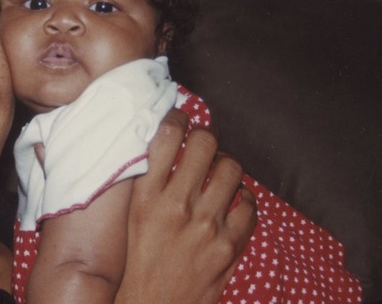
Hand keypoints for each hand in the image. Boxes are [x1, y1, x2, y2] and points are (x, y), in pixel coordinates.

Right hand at [116, 109, 255, 303]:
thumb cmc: (137, 263)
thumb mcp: (132, 218)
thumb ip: (146, 182)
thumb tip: (161, 145)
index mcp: (146, 197)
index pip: (167, 136)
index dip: (177, 118)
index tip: (180, 119)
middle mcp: (177, 206)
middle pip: (205, 143)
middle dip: (206, 136)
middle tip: (203, 142)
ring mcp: (207, 226)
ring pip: (232, 169)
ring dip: (226, 165)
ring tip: (219, 172)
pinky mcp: (229, 247)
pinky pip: (250, 206)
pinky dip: (244, 199)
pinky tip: (234, 202)